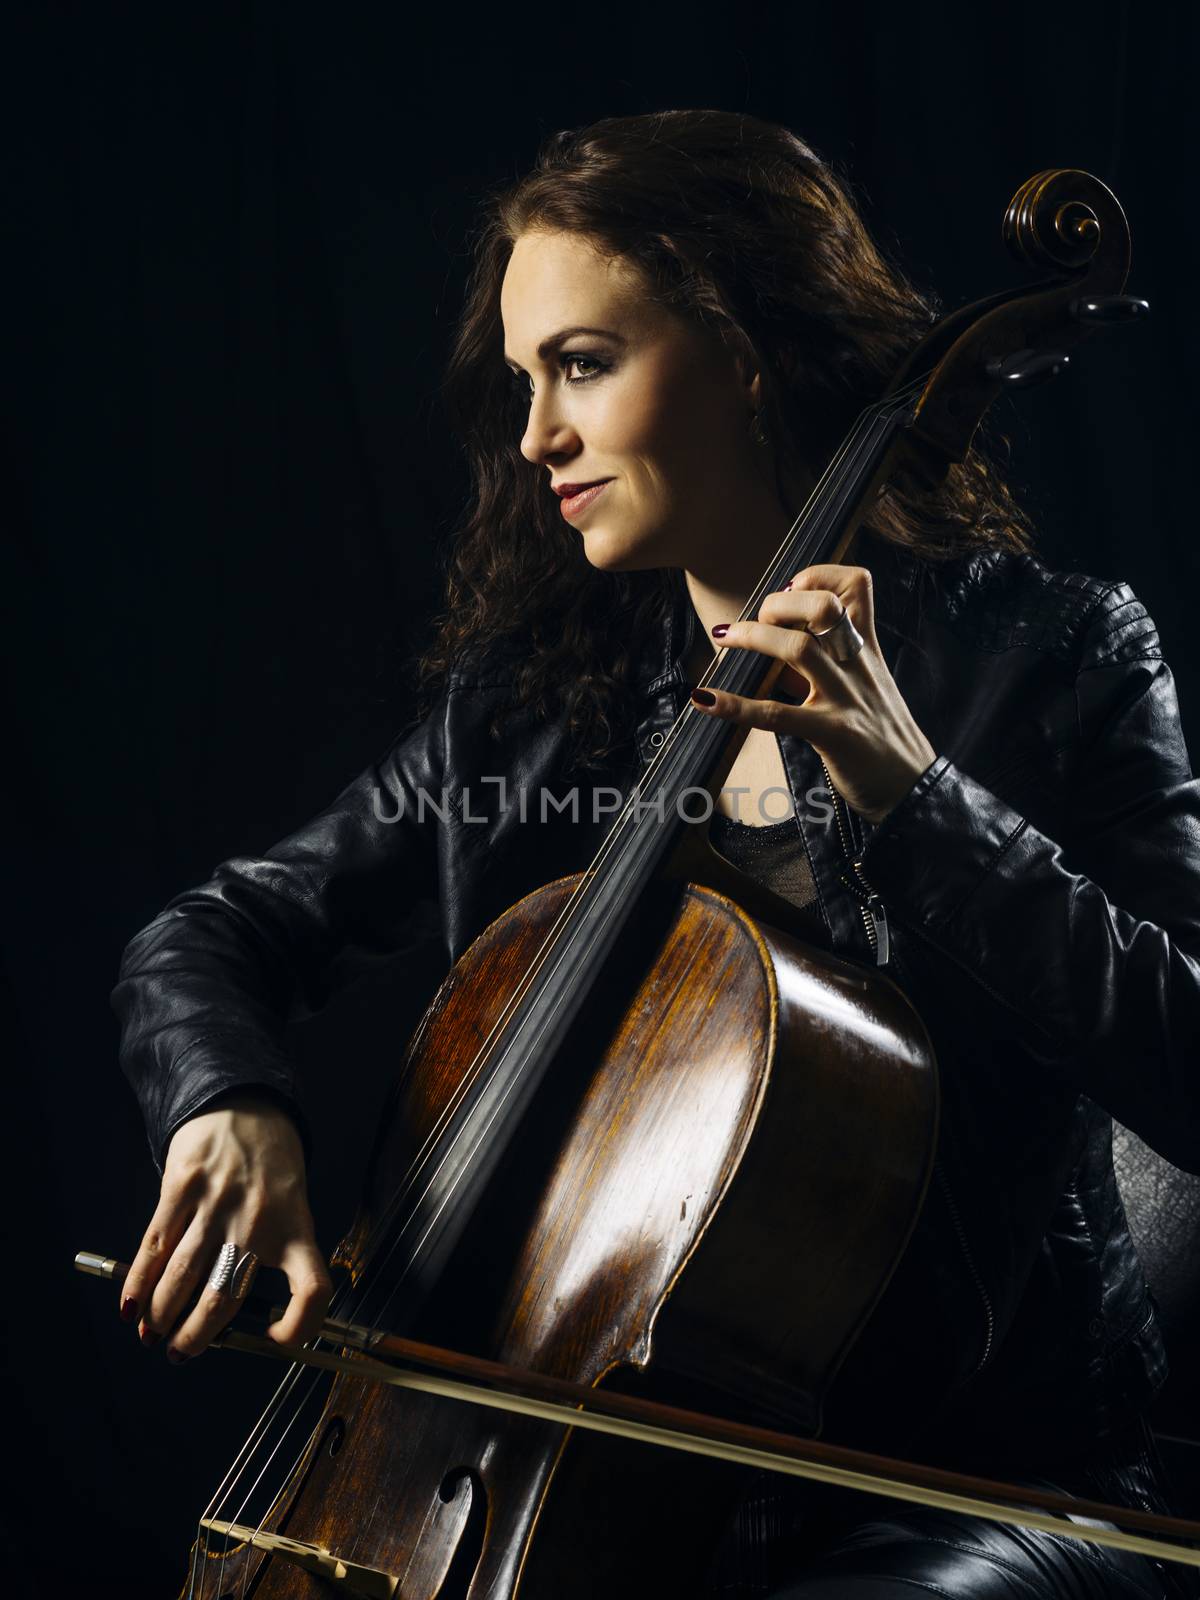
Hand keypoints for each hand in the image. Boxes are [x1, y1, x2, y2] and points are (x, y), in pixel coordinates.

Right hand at [121, 1090, 332, 1361]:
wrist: (247, 1104)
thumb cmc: (271, 1167)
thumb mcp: (290, 1207)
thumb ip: (271, 1253)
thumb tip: (232, 1315)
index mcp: (296, 1230)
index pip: (313, 1289)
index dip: (299, 1327)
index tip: (275, 1339)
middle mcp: (259, 1221)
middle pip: (225, 1297)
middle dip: (195, 1337)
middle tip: (179, 1352)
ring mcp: (219, 1204)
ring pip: (183, 1277)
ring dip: (161, 1315)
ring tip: (151, 1333)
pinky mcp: (183, 1187)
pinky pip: (156, 1246)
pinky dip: (139, 1282)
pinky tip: (131, 1305)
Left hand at [691, 563, 936, 824]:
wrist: (914, 788)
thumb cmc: (881, 737)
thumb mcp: (862, 687)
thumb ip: (825, 662)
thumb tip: (774, 643)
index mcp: (867, 649)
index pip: (857, 585)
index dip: (818, 574)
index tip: (788, 587)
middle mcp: (858, 666)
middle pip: (823, 607)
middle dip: (779, 603)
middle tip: (754, 621)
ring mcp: (846, 699)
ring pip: (798, 649)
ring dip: (753, 637)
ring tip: (724, 638)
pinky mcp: (834, 736)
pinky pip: (777, 715)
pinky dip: (735, 706)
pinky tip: (705, 700)